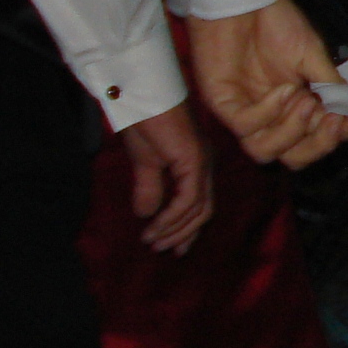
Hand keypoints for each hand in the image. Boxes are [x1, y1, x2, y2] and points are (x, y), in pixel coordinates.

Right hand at [119, 101, 212, 254]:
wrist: (142, 98)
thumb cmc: (144, 123)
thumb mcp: (145, 163)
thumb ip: (150, 188)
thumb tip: (146, 214)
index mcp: (197, 165)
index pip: (200, 204)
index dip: (188, 228)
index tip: (174, 248)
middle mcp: (206, 165)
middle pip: (203, 210)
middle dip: (183, 234)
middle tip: (162, 250)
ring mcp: (202, 163)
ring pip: (197, 209)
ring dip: (174, 229)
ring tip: (152, 241)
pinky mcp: (193, 161)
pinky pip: (188, 199)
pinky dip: (172, 216)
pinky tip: (154, 225)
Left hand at [189, 0, 347, 167]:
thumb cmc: (276, 23)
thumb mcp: (312, 56)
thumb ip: (329, 86)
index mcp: (294, 108)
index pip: (316, 138)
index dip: (339, 137)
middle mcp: (270, 117)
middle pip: (292, 156)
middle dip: (317, 144)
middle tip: (332, 120)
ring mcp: (245, 112)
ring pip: (264, 151)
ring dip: (291, 132)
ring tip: (306, 102)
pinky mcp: (222, 104)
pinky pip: (245, 125)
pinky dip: (268, 112)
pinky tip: (283, 90)